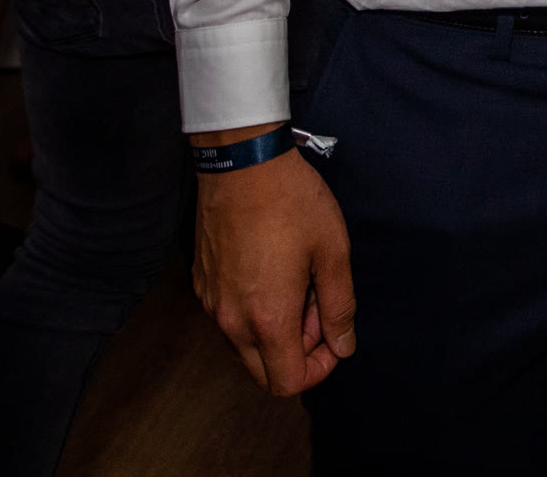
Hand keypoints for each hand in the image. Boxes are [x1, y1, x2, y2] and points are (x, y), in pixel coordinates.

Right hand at [191, 132, 355, 395]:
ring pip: (246, 346)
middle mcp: (231, 322)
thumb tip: (343, 346)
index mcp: (267, 319)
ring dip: (277, 330)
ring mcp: (212, 304)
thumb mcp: (332, 250)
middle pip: (264, 372)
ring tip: (299, 280)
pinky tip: (273, 268)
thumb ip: (339, 305)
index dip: (318, 369)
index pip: (287, 382)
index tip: (334, 334)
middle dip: (298, 351)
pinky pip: (230, 318)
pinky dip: (254, 311)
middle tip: (318, 303)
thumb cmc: (293, 202)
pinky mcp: (203, 285)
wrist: (243, 164)